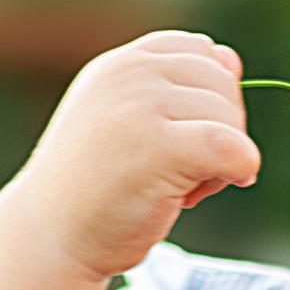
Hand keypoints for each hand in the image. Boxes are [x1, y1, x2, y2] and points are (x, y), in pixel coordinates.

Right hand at [16, 31, 262, 284]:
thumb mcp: (130, 122)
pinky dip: (239, 170)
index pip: (201, 51)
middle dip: (219, 129)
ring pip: (230, 119)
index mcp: (123, 63)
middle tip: (182, 174)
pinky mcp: (159, 148)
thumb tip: (231, 60)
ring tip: (178, 188)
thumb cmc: (95, 188)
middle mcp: (131, 74)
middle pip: (222, 84)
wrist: (50, 238)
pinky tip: (210, 191)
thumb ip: (175, 88)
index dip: (209, 99)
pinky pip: (233, 148)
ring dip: (222, 160)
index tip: (181, 139)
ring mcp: (142, 107)